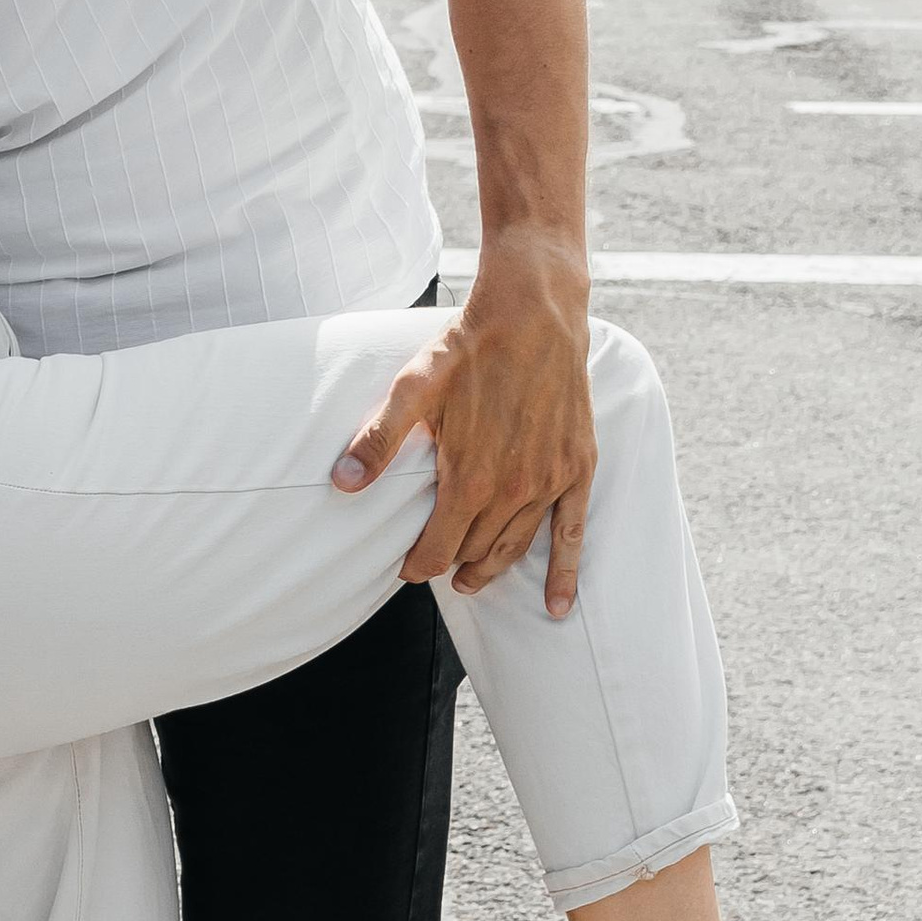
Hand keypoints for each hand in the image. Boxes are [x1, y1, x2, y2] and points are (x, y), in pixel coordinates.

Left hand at [330, 239, 595, 613]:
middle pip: (475, 551)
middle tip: (433, 565)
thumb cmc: (470, 348)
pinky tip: (558, 606)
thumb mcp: (413, 388)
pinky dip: (565, 573)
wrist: (535, 314)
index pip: (438, 549)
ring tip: (470, 582)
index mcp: (470, 478)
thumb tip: (344, 482)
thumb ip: (379, 439)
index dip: (418, 565)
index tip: (405, 567)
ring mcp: (549, 482)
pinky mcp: (577, 468)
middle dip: (450, 563)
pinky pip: (573, 533)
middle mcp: (513, 490)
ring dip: (490, 569)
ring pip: (515, 547)